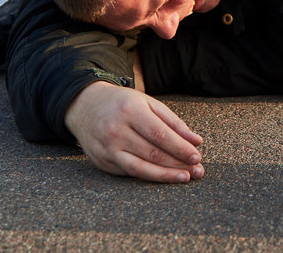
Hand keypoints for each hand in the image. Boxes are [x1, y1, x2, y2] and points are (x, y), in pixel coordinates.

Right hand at [64, 81, 203, 182]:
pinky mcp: (101, 162)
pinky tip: (163, 176)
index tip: (196, 156)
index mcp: (130, 110)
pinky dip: (148, 175)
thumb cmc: (123, 104)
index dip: (180, 148)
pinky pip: (128, 173)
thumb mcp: (148, 103)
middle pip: (152, 153)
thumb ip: (173, 122)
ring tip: (184, 178)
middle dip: (177, 164)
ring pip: (140, 168)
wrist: (85, 106)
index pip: (160, 134)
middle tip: (197, 171)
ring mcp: (106, 148)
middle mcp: (115, 130)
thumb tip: (196, 141)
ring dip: (165, 176)